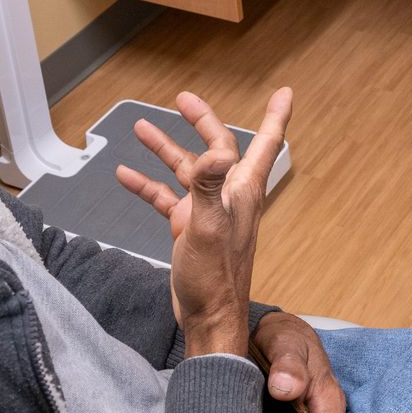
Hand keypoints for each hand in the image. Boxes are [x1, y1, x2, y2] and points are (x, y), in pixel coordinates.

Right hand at [115, 89, 292, 357]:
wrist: (206, 319)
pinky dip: (148, 186)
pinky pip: (166, 199)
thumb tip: (218, 151)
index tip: (284, 93)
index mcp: (242, 191)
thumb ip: (210, 187)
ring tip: (142, 129)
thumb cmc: (216, 280)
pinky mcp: (189, 229)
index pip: (266, 143)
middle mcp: (228, 197)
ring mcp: (207, 212)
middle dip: (202, 121)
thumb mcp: (209, 227)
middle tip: (185, 100)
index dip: (276, 116)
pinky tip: (127, 175)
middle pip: (218, 147)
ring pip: (187, 170)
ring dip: (166, 149)